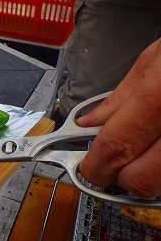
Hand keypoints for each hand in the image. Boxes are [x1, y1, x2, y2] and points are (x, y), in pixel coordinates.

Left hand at [76, 39, 160, 197]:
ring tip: (145, 149)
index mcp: (160, 96)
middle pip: (140, 180)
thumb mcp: (154, 59)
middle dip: (120, 175)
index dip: (94, 165)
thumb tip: (88, 124)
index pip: (115, 147)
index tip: (88, 168)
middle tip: (115, 162)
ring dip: (147, 175)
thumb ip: (119, 97)